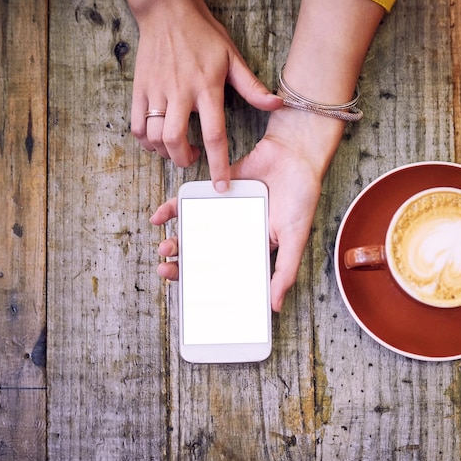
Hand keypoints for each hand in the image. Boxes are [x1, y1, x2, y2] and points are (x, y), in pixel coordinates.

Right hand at [129, 0, 281, 190]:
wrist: (167, 9)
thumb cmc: (202, 35)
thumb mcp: (232, 58)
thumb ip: (252, 87)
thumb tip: (277, 104)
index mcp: (206, 88)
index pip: (214, 135)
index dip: (218, 165)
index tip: (221, 186)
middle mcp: (179, 92)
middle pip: (175, 140)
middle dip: (183, 160)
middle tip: (193, 159)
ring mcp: (156, 91)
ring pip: (154, 136)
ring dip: (165, 152)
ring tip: (177, 148)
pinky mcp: (140, 89)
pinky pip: (137, 125)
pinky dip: (145, 140)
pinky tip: (157, 139)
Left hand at [150, 107, 344, 311]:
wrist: (294, 153)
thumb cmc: (301, 198)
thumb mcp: (296, 239)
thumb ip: (285, 271)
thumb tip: (275, 307)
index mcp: (253, 249)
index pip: (226, 272)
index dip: (207, 283)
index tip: (190, 295)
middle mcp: (235, 234)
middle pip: (204, 255)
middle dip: (183, 265)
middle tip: (167, 270)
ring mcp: (223, 214)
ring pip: (193, 232)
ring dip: (175, 241)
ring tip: (165, 248)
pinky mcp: (214, 192)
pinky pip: (189, 202)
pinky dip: (172, 209)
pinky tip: (159, 218)